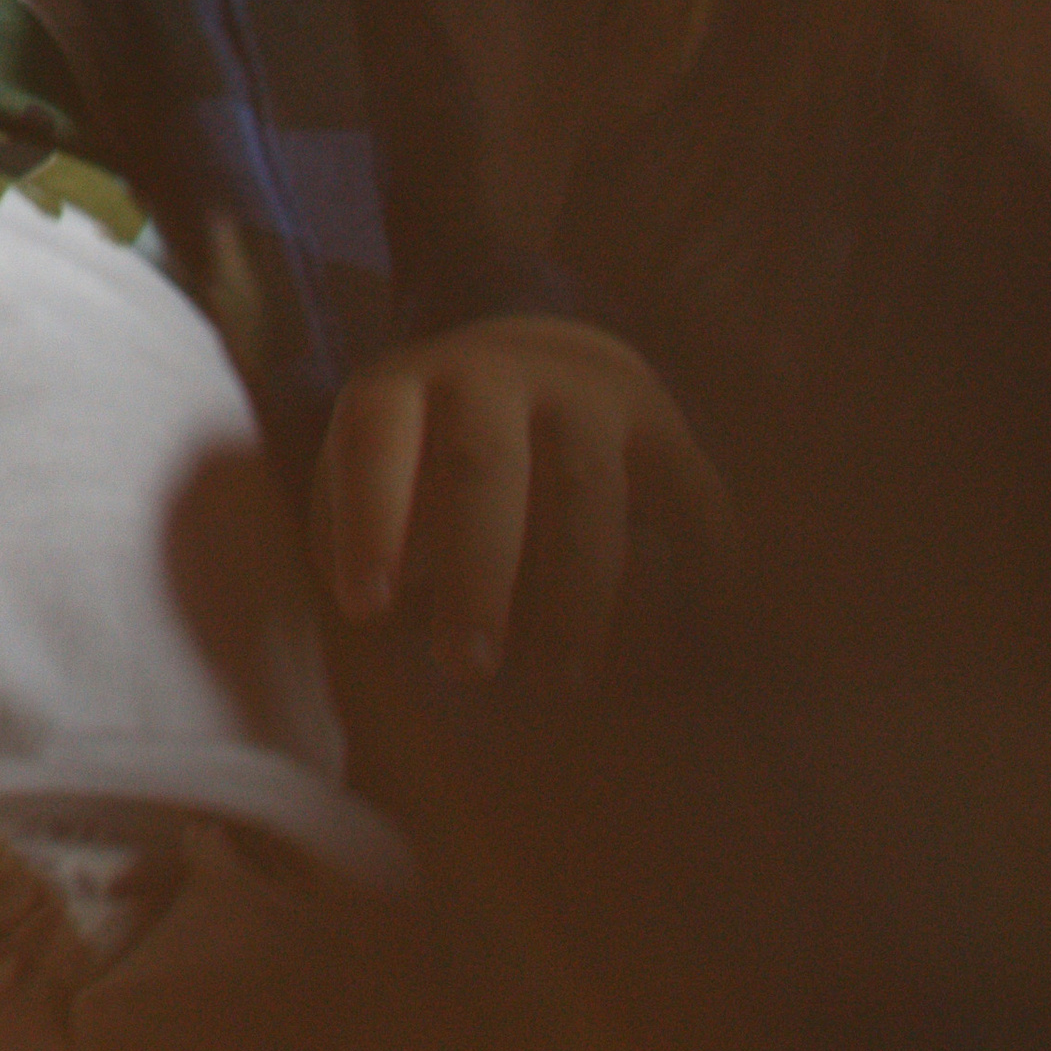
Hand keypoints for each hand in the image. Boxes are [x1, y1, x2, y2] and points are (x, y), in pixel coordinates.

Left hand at [312, 312, 734, 683]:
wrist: (537, 369)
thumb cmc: (425, 466)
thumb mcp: (370, 486)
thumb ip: (356, 550)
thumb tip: (366, 632)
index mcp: (404, 391)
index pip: (377, 441)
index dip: (371, 518)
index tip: (366, 612)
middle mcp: (493, 375)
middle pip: (483, 464)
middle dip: (477, 568)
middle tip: (467, 668)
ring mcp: (584, 393)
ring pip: (585, 485)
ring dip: (575, 586)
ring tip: (562, 682)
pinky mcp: (660, 427)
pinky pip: (686, 494)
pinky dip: (694, 567)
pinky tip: (692, 644)